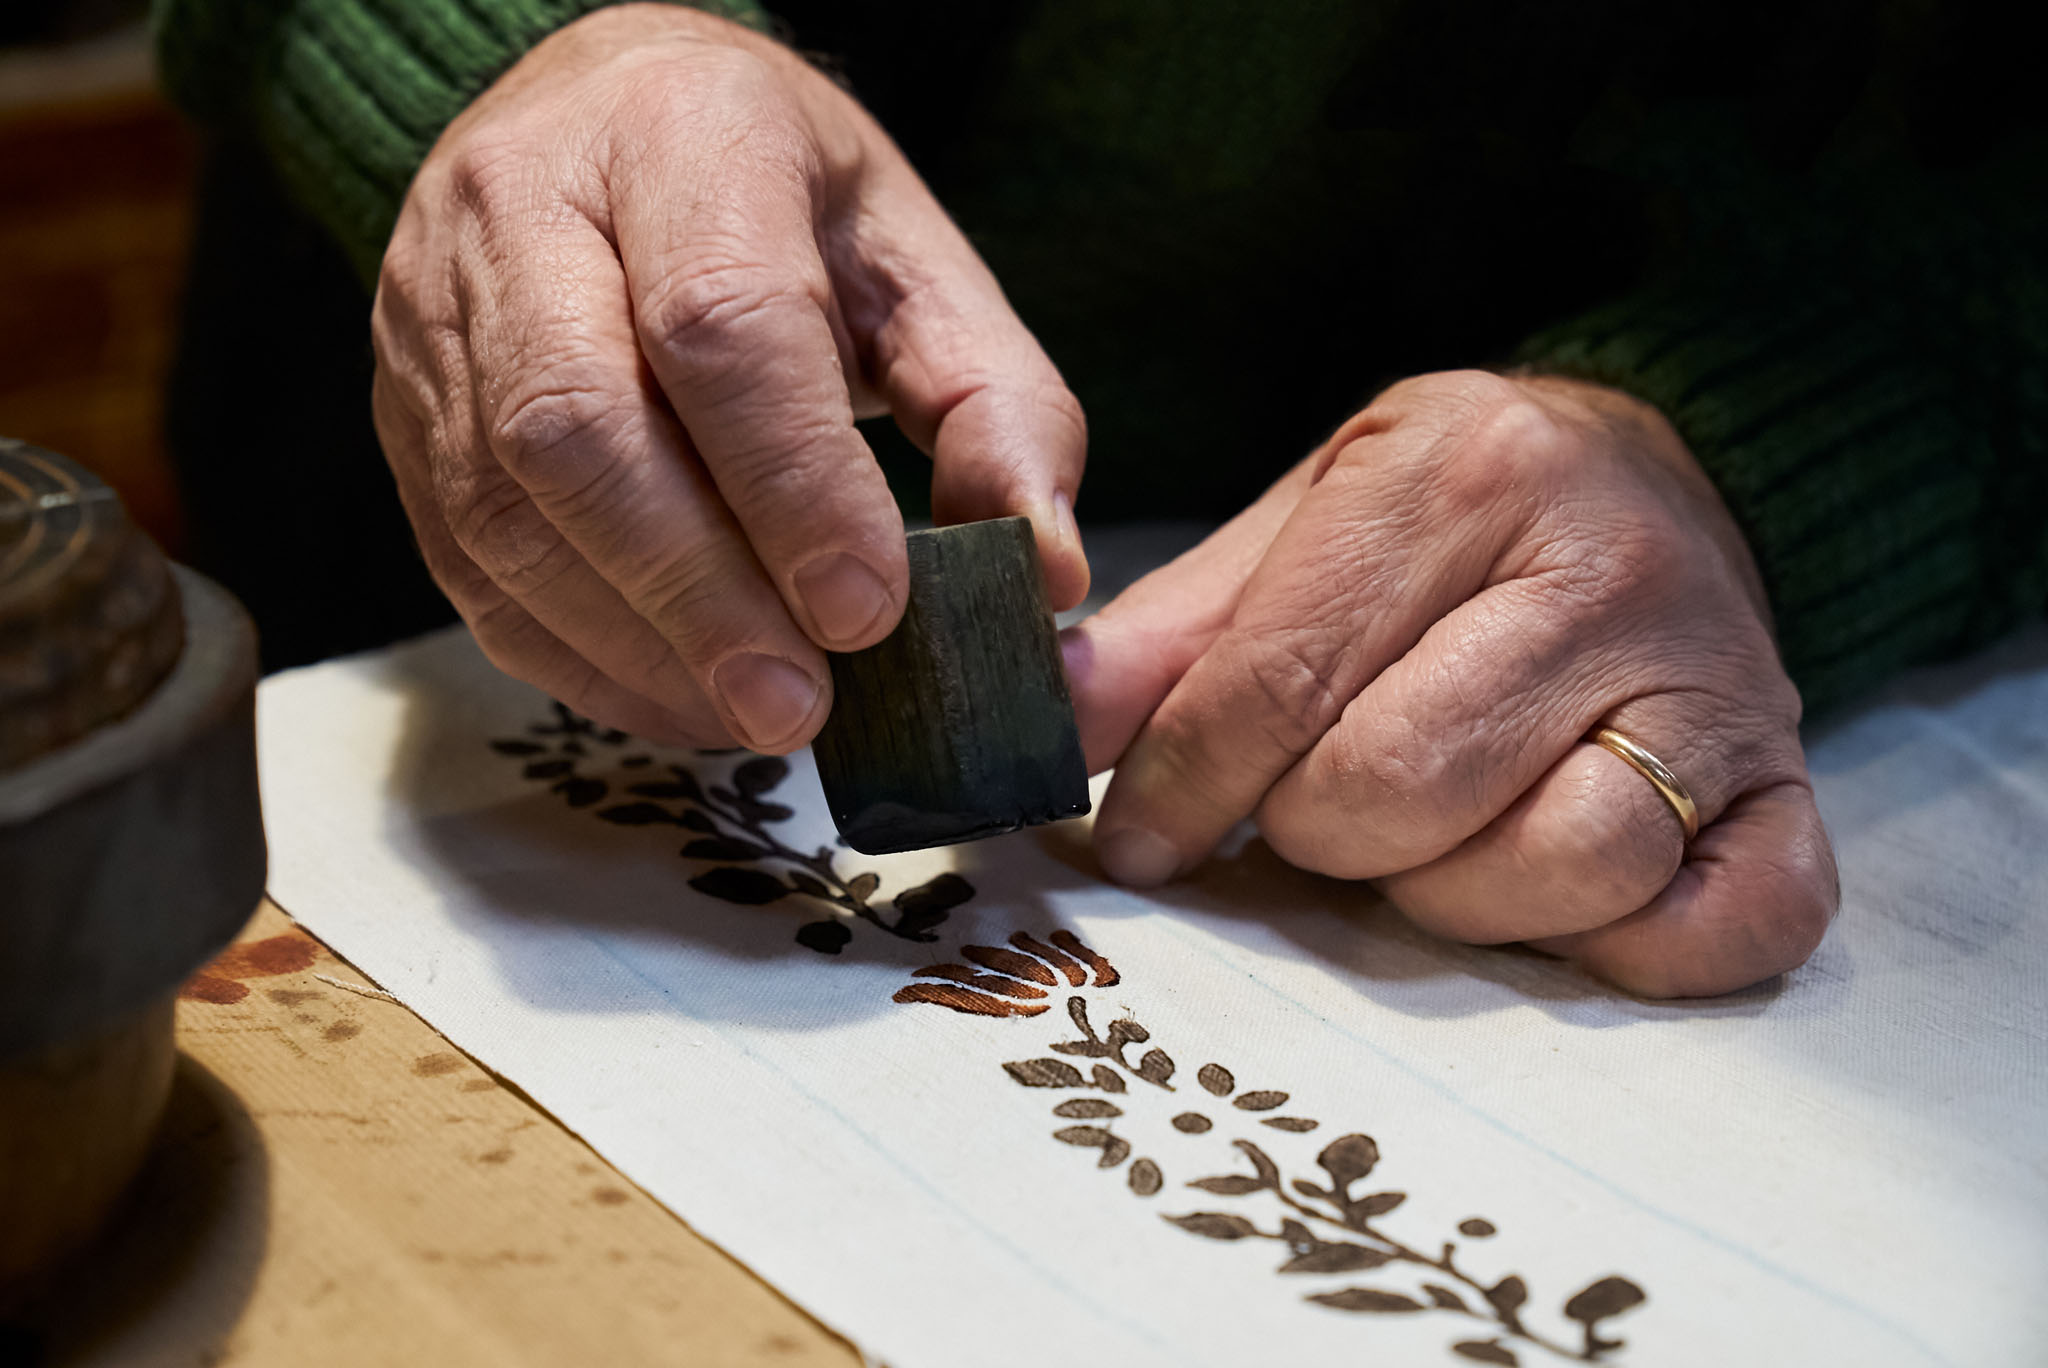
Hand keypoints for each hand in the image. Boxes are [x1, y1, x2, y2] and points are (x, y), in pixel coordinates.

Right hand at [370, 4, 1086, 750]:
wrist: (613, 113)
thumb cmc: (783, 196)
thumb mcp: (919, 261)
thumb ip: (997, 405)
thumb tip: (1041, 571)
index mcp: (680, 133)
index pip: (718, 324)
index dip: (794, 487)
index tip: (869, 611)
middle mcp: (522, 205)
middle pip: (578, 426)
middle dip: (699, 593)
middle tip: (802, 703)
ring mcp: (435, 312)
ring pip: (500, 508)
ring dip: (633, 641)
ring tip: (753, 714)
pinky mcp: (399, 408)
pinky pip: (465, 562)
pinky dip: (575, 653)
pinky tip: (677, 695)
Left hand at [1063, 371, 1836, 997]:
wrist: (1669, 475)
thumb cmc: (1456, 517)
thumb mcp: (1312, 521)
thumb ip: (1182, 630)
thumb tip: (1054, 721)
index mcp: (1465, 474)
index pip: (1279, 680)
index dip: (1184, 786)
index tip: (1139, 846)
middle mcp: (1604, 570)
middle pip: (1399, 788)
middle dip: (1320, 832)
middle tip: (1321, 810)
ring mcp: (1716, 683)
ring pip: (1552, 866)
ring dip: (1453, 894)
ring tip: (1430, 842)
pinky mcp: (1792, 786)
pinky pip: (1723, 927)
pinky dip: (1628, 950)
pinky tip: (1561, 898)